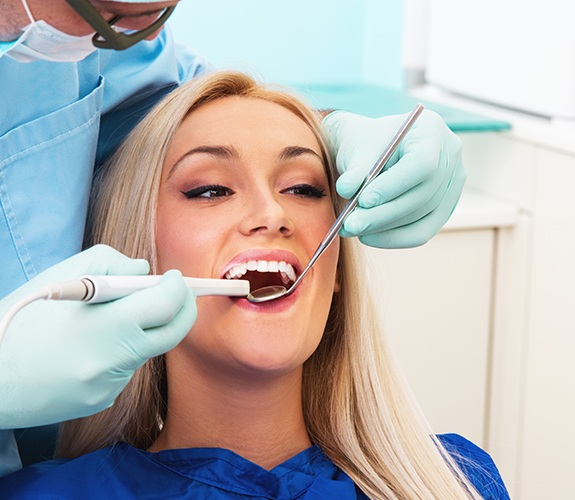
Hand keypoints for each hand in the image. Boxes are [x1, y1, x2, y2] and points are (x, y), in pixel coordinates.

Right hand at [0, 245, 196, 428]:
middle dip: (183, 309)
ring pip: (146, 350)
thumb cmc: (22, 318)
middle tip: (180, 294)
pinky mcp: (100, 401)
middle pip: (173, 333)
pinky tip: (89, 348)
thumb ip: (111, 263)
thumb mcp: (63, 277)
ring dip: (143, 330)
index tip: (176, 278)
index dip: (178, 288)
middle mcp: (114, 361)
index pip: (166, 304)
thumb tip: (144, 271)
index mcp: (108, 325)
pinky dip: (119, 353)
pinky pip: (124, 370)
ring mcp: (109, 386)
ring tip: (110, 319)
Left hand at [323, 110, 465, 247]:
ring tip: (352, 228)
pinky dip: (395, 238)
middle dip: (383, 214)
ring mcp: (452, 183)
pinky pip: (424, 230)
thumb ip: (354, 169)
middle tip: (351, 224)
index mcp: (431, 130)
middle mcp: (450, 155)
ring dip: (384, 227)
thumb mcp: (357, 149)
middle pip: (422, 194)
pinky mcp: (445, 207)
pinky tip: (369, 237)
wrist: (374, 151)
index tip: (363, 200)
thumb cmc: (367, 144)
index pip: (422, 163)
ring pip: (422, 215)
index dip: (393, 185)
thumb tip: (346, 189)